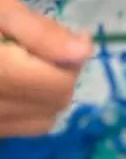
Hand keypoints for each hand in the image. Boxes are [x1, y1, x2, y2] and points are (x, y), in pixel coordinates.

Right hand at [0, 0, 90, 136]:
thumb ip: (38, 32)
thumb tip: (85, 51)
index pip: (57, 86)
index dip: (72, 60)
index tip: (70, 35)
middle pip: (51, 106)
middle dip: (61, 75)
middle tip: (48, 46)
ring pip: (36, 122)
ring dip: (44, 93)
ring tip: (27, 62)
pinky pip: (10, 127)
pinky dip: (21, 107)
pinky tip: (7, 79)